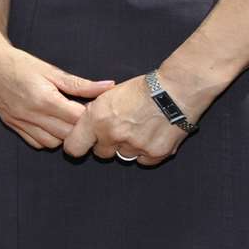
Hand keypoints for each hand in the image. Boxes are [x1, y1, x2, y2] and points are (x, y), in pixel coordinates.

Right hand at [0, 41, 114, 149]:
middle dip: (79, 127)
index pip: (77, 119)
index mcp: (44, 99)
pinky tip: (50, 124)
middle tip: (82, 115)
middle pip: (67, 135)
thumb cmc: (20, 63)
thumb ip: (81, 84)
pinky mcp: (12, 126)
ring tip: (65, 120)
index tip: (94, 108)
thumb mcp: (51, 71)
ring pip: (52, 143)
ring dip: (63, 135)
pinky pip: (36, 143)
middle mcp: (31, 114)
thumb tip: (109, 87)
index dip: (89, 115)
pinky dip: (47, 138)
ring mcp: (20, 122)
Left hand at [64, 73, 193, 165]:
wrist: (175, 90)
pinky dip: (146, 152)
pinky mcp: (154, 154)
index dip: (78, 145)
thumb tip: (86, 123)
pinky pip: (143, 161)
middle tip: (121, 129)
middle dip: (107, 144)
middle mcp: (112, 135)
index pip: (73, 148)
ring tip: (140, 128)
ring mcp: (133, 146)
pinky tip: (153, 135)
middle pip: (101, 153)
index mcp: (96, 119)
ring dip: (128, 147)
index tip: (84, 143)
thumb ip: (96, 112)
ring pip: (123, 156)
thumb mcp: (109, 94)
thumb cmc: (142, 88)